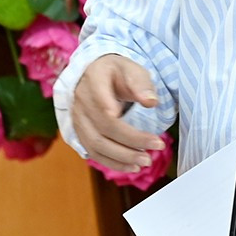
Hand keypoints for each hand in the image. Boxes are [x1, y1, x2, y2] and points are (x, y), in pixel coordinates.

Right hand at [72, 54, 164, 171]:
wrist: (95, 77)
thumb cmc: (117, 73)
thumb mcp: (131, 69)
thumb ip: (141, 83)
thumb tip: (151, 102)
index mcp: (94, 78)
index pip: (98, 94)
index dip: (106, 105)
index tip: (118, 114)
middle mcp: (81, 101)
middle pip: (104, 126)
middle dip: (131, 139)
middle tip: (157, 146)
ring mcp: (79, 120)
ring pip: (97, 144)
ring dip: (122, 156)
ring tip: (146, 161)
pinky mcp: (81, 134)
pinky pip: (94, 153)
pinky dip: (113, 163)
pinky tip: (132, 167)